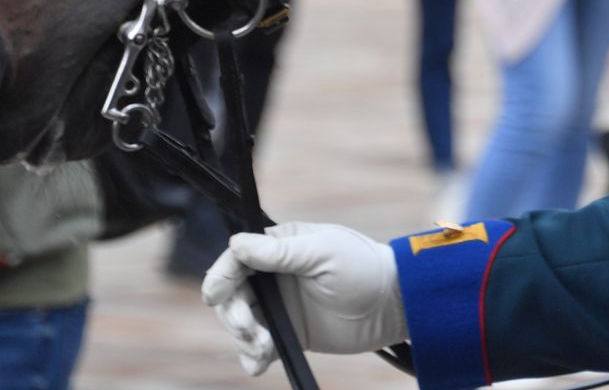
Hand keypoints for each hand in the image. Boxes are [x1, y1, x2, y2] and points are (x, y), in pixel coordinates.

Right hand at [201, 222, 406, 376]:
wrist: (393, 306)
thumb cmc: (363, 268)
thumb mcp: (323, 253)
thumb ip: (280, 253)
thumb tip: (236, 244)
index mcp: (281, 246)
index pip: (237, 258)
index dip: (221, 275)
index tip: (215, 295)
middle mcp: (275, 275)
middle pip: (232, 294)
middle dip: (233, 314)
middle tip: (250, 329)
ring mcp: (281, 306)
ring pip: (242, 322)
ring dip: (243, 337)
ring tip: (264, 348)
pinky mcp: (289, 333)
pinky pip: (259, 347)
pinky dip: (253, 357)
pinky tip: (259, 364)